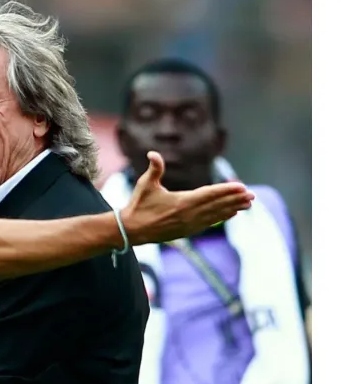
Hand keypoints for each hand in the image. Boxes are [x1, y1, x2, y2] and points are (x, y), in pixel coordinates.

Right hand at [121, 151, 253, 244]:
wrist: (132, 230)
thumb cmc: (138, 205)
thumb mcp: (146, 185)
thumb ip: (154, 168)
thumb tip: (153, 153)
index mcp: (182, 202)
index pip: (210, 194)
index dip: (227, 190)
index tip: (242, 187)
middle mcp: (189, 214)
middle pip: (217, 205)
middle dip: (235, 199)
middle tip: (252, 195)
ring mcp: (190, 224)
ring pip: (216, 215)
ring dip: (232, 208)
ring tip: (247, 204)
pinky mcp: (187, 231)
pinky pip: (209, 222)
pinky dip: (221, 217)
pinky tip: (231, 214)